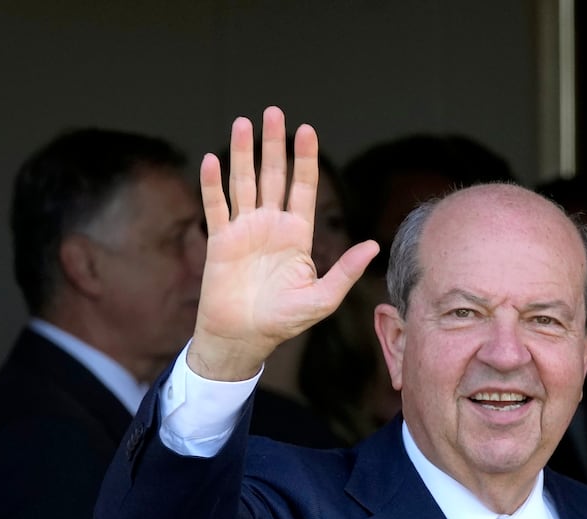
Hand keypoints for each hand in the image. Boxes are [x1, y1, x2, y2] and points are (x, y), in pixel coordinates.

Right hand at [191, 106, 378, 380]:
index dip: (305, 159)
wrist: (245, 337)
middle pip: (273, 176)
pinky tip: (212, 160)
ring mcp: (244, 230)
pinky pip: (216, 207)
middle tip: (274, 112)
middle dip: (274, 144)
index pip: (303, 188)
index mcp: (297, 235)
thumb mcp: (322, 298)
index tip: (307, 130)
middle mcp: (271, 226)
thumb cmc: (284, 321)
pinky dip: (213, 184)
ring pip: (243, 183)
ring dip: (242, 153)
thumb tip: (373, 245)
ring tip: (243, 123)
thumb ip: (345, 270)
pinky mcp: (220, 241)